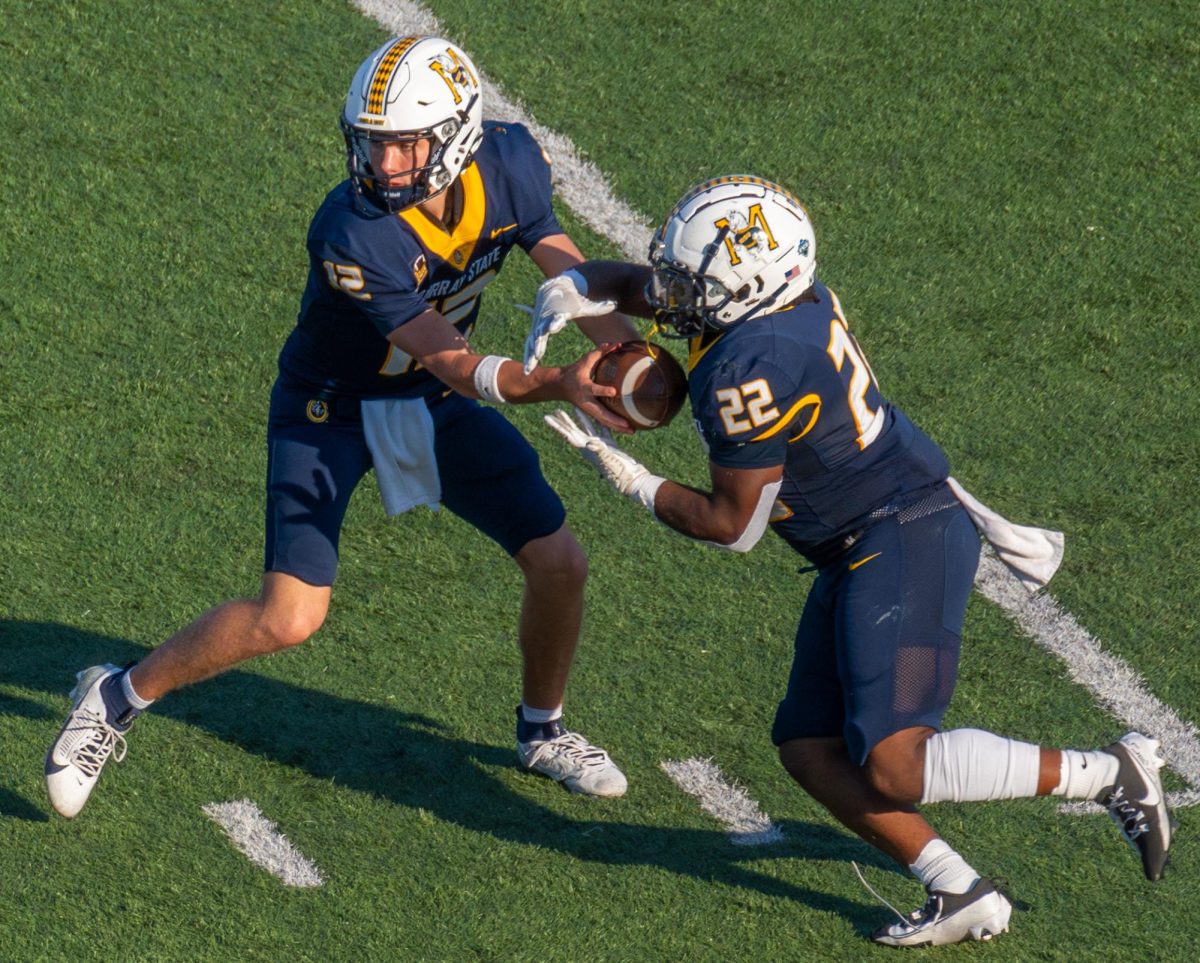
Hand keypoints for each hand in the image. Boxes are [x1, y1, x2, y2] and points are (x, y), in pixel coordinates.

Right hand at [520, 275, 615, 373]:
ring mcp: (538, 326)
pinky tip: (528, 370)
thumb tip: (614, 304)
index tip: (552, 328)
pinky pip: (531, 345)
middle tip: (538, 353)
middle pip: (540, 332)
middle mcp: (546, 320)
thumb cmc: (574, 300)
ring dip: (531, 354)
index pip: (555, 318)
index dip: (553, 323)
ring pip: (533, 341)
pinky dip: (529, 357)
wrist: (557, 289)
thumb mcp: (586, 304)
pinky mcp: (536, 331)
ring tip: (530, 368)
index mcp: (558, 313)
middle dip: (538, 343)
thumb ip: (598, 307)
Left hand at [544, 409, 663, 509]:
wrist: (629, 479)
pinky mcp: (610, 444)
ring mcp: (599, 444)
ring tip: (573, 406)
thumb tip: (589, 443)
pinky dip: (600, 420)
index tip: (546, 417)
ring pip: (588, 426)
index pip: (567, 434)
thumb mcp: (607, 459)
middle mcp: (589, 446)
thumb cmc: (617, 471)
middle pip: (573, 430)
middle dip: (564, 420)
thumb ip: (598, 450)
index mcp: (585, 448)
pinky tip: (598, 413)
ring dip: (580, 417)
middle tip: (554, 410)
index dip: (557, 426)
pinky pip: (603, 428)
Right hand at [559, 344, 632, 434]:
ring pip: (604, 421)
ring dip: (617, 427)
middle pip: (601, 413)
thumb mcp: (586, 360)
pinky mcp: (591, 413)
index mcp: (584, 387)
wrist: (561, 385)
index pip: (594, 390)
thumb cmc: (575, 371)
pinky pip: (604, 422)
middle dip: (614, 420)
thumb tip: (617, 344)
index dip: (603, 391)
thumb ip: (601, 352)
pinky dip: (614, 427)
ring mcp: (588, 409)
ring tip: (632, 431)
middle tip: (628, 424)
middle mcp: (587, 401)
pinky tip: (626, 430)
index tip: (614, 392)